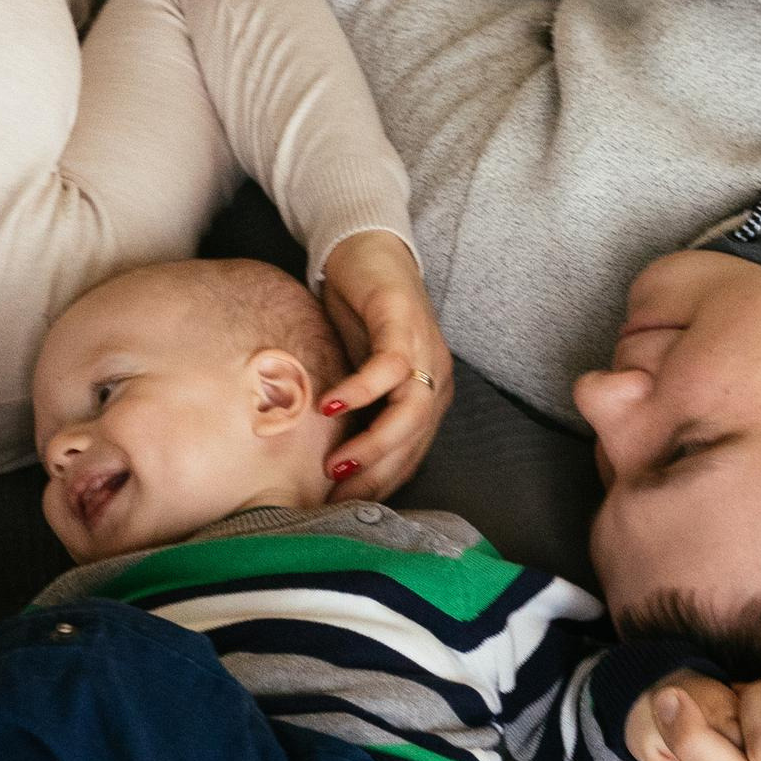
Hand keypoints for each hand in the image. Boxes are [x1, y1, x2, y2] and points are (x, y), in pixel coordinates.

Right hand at [316, 229, 452, 500]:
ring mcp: (424, 351)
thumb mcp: (356, 373)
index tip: (342, 508)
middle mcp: (436, 379)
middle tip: (337, 497)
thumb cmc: (359, 316)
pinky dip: (361, 391)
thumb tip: (324, 460)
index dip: (379, 486)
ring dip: (374, 443)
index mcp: (428, 397)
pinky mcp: (403, 323)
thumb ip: (354, 411)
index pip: (409, 456)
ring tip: (336, 463)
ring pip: (410, 413)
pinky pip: (387, 368)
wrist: (365, 251)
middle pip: (413, 443)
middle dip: (376, 476)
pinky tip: (332, 407)